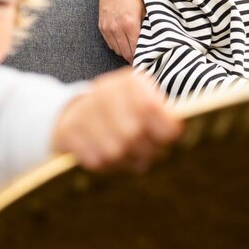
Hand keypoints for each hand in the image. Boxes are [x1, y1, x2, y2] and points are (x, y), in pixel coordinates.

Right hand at [52, 69, 183, 171]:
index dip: (165, 130)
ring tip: (131, 155)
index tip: (170, 138)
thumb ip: (164, 114)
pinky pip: (96, 160)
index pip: (151, 107)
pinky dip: (108, 166)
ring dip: (128, 160)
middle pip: (134, 134)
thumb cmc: (124, 111)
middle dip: (147, 151)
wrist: (77, 112)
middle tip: (150, 152)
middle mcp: (106, 91)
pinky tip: (110, 156)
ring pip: (115, 151)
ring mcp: (85, 111)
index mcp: (131, 82)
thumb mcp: (146, 101)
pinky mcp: (69, 132)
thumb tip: (179, 131)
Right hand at [98, 0, 145, 62]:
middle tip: (142, 59)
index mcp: (130, 23)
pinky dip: (117, 46)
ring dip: (125, 52)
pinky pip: (109, 43)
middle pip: (125, 53)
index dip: (142, 57)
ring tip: (134, 51)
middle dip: (134, 58)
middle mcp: (117, 28)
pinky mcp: (102, 25)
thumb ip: (146, 25)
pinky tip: (124, 43)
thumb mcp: (145, 7)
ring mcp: (108, 27)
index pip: (136, 50)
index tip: (147, 61)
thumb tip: (152, 41)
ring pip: (117, 50)